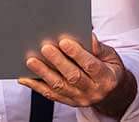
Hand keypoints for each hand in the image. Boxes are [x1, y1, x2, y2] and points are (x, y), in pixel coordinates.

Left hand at [19, 33, 137, 117]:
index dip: (77, 54)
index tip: (64, 41)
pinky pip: (50, 95)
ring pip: (59, 86)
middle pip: (73, 77)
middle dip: (57, 61)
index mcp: (106, 78)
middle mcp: (93, 91)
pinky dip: (36, 86)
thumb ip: (99, 48)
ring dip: (43, 73)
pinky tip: (25, 78)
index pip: (90, 66)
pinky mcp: (68, 102)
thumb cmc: (110, 69)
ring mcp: (80, 99)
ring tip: (31, 60)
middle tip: (45, 48)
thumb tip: (88, 36)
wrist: (113, 93)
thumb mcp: (112, 57)